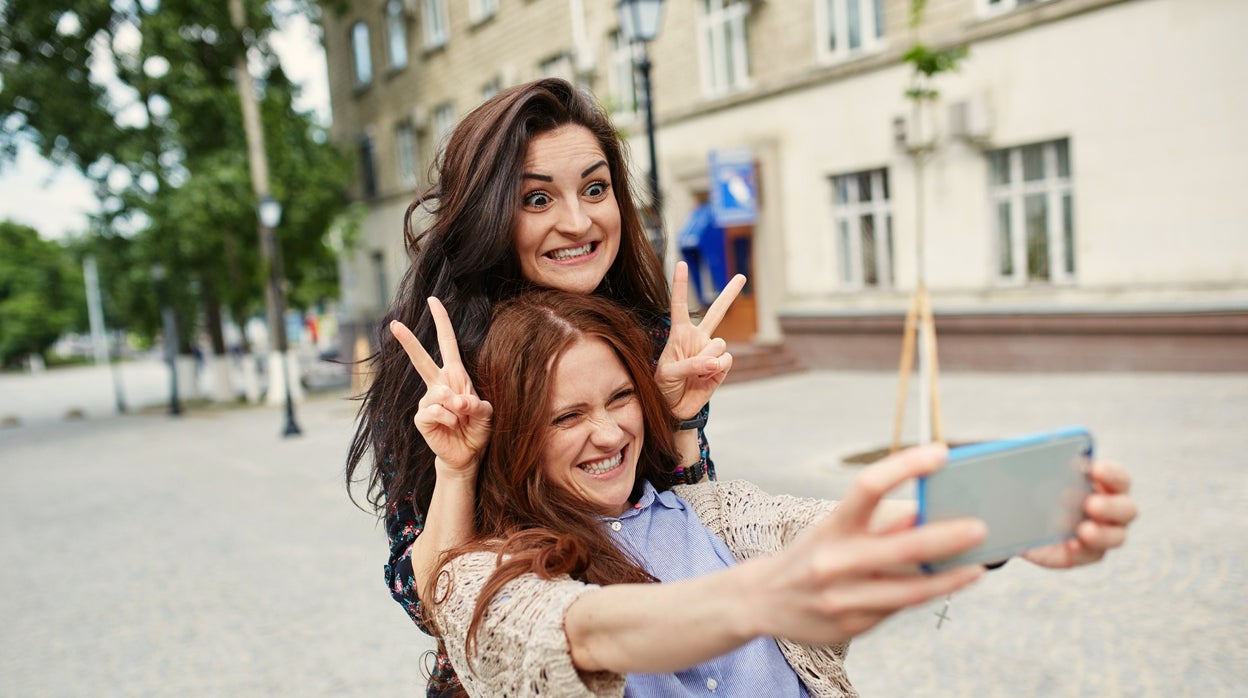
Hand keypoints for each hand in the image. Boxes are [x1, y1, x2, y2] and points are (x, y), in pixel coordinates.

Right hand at [389, 297, 492, 475]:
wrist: (467, 454)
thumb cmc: (477, 429)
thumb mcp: (486, 414)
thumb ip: (476, 405)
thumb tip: (456, 401)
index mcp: (456, 376)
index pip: (447, 344)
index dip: (441, 322)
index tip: (433, 300)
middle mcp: (439, 385)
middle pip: (422, 359)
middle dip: (409, 342)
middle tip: (394, 324)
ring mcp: (428, 401)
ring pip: (440, 395)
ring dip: (456, 409)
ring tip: (461, 420)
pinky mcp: (422, 417)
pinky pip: (434, 412)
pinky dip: (448, 419)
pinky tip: (452, 426)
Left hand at [655, 261, 746, 419]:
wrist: (675, 409)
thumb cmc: (663, 388)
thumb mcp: (668, 374)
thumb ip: (690, 364)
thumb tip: (716, 361)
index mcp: (679, 334)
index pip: (680, 305)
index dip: (682, 285)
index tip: (682, 263)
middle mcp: (698, 339)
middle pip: (717, 312)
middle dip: (730, 294)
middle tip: (742, 276)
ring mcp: (712, 352)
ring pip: (719, 344)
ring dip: (707, 360)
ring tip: (695, 372)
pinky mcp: (722, 367)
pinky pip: (725, 361)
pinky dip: (716, 370)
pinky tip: (706, 377)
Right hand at [747, 444, 986, 644]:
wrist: (764, 600)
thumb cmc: (815, 554)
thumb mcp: (836, 528)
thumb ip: (880, 523)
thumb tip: (931, 511)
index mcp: (832, 525)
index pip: (869, 486)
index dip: (906, 466)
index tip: (941, 452)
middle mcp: (835, 561)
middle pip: (902, 545)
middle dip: (947, 537)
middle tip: (981, 527)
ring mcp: (843, 597)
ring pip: (910, 589)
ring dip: (950, 577)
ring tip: (979, 567)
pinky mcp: (853, 625)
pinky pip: (900, 608)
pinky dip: (929, 594)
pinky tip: (952, 583)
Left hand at [1022, 459, 1136, 568]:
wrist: (1022, 518)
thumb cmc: (1038, 487)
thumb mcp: (1037, 474)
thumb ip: (1046, 465)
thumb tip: (1036, 451)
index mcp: (1106, 484)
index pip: (1119, 479)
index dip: (1112, 474)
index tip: (1095, 469)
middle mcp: (1112, 511)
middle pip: (1127, 509)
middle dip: (1111, 506)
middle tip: (1091, 504)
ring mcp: (1103, 534)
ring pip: (1116, 537)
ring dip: (1102, 533)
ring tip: (1084, 530)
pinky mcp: (1086, 553)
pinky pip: (1090, 554)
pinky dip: (1082, 550)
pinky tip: (1071, 544)